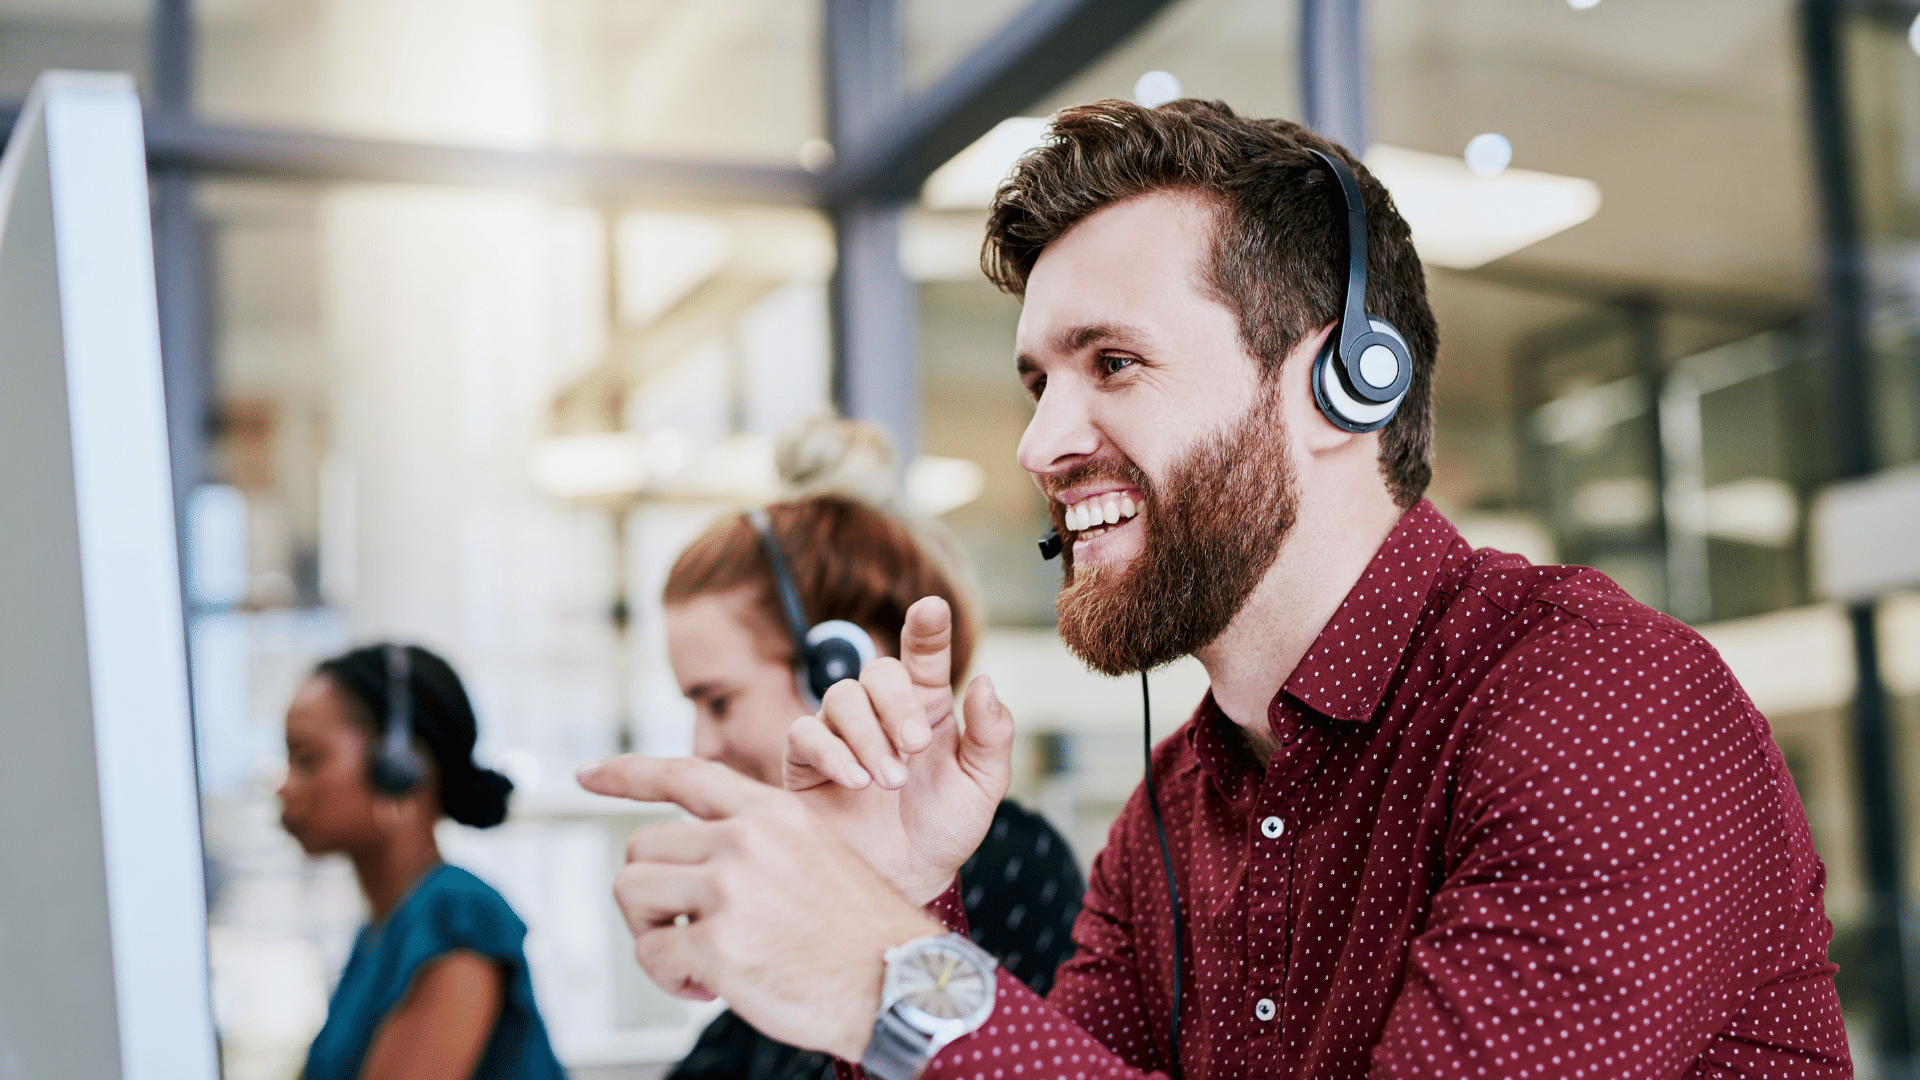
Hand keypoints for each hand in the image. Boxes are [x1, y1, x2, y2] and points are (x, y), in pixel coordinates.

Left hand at [578, 755, 940, 1061]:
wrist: (899, 985)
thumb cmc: (858, 933)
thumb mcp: (814, 854)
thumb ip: (754, 842)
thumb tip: (683, 861)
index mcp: (771, 812)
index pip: (682, 773)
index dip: (626, 773)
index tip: (586, 775)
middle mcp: (746, 840)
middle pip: (641, 848)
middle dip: (651, 895)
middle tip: (686, 928)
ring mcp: (730, 890)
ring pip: (632, 895)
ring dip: (652, 933)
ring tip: (697, 956)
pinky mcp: (718, 945)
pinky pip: (651, 956)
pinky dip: (670, 978)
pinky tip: (712, 986)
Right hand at [784, 596, 1014, 903]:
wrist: (907, 881)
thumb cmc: (945, 830)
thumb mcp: (983, 786)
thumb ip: (992, 736)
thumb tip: (985, 682)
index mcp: (928, 708)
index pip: (924, 654)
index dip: (927, 627)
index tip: (932, 608)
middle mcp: (882, 713)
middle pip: (878, 671)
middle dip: (897, 704)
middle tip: (916, 747)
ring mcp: (842, 734)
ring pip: (841, 698)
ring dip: (869, 735)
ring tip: (890, 782)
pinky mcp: (806, 763)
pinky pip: (806, 734)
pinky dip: (833, 753)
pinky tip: (858, 783)